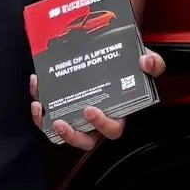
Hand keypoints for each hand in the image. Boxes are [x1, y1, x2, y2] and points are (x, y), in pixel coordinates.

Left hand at [30, 49, 165, 149]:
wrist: (113, 50)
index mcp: (118, 114)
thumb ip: (153, 63)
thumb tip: (146, 62)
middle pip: (84, 140)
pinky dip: (40, 103)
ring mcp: (77, 115)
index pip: (111, 130)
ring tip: (39, 107)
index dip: (101, 124)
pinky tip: (36, 83)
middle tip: (61, 123)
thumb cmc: (130, 63)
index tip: (90, 110)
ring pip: (62, 130)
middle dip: (71, 135)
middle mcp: (96, 120)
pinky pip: (48, 112)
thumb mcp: (146, 60)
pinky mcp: (62, 105)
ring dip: (47, 124)